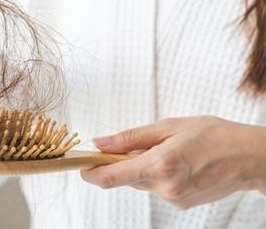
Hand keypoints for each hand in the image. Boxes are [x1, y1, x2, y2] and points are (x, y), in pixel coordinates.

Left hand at [81, 116, 265, 208]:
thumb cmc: (212, 135)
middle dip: (121, 163)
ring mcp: (173, 199)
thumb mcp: (169, 126)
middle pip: (125, 178)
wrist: (248, 157)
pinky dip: (157, 174)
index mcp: (159, 165)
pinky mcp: (180, 204)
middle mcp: (164, 188)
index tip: (81, 164)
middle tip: (133, 144)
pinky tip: (177, 163)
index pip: (110, 178)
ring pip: (141, 182)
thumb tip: (100, 142)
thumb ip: (130, 138)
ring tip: (166, 150)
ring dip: (142, 167)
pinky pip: (156, 188)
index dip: (90, 172)